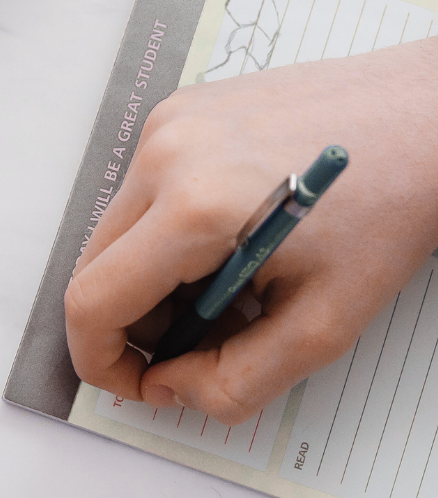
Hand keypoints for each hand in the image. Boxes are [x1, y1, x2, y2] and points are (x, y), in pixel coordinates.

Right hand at [66, 39, 437, 422]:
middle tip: (203, 342)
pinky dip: (171, 231)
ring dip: (156, 277)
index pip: (93, 301)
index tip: (144, 385)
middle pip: (95, 267)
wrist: (422, 115)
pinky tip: (234, 236)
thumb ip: (237, 380)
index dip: (103, 362)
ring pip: (117, 231)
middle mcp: (161, 155)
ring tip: (233, 285)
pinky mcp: (176, 111)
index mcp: (192, 208)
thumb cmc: (389, 209)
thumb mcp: (325, 323)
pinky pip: (143, 190)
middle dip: (136, 323)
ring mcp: (163, 125)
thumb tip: (173, 386)